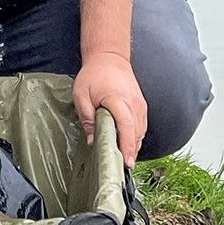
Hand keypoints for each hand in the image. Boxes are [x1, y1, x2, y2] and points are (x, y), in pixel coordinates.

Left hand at [74, 51, 148, 165]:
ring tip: (126, 160)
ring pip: (141, 131)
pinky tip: (129, 145)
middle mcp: (133, 103)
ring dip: (135, 146)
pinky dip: (136, 137)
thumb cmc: (93, 75)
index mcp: (117, 99)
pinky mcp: (141, 105)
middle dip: (132, 151)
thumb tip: (91, 141)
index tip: (127, 161)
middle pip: (136, 132)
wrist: (109, 57)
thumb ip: (86, 118)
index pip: (126, 125)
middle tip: (124, 167)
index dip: (127, 145)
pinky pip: (142, 126)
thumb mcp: (81, 95)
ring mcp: (140, 104)